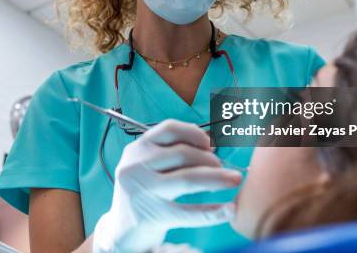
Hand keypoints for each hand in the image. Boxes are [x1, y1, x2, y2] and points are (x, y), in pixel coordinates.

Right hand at [92, 119, 241, 252]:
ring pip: (188, 179)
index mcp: (137, 149)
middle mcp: (137, 167)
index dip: (194, 133)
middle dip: (210, 159)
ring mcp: (144, 192)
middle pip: (183, 154)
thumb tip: (211, 144)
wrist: (122, 228)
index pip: (169, 129)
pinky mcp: (153, 216)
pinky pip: (190, 212)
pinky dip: (214, 212)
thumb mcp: (146, 165)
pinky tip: (229, 210)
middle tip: (222, 167)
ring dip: (217, 178)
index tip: (210, 143)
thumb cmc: (143, 190)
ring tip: (234, 179)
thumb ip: (170, 151)